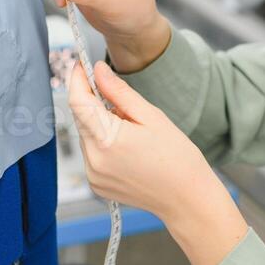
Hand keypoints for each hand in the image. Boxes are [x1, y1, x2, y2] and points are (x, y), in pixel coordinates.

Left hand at [66, 59, 211, 221]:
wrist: (187, 200)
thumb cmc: (178, 159)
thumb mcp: (152, 116)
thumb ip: (119, 92)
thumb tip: (98, 70)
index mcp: (108, 139)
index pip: (77, 100)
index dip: (77, 79)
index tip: (82, 64)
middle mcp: (94, 160)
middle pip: (80, 117)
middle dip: (93, 102)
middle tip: (120, 100)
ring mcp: (93, 175)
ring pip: (85, 135)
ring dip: (99, 123)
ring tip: (130, 130)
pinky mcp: (96, 184)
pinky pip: (91, 153)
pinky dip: (102, 143)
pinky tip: (127, 148)